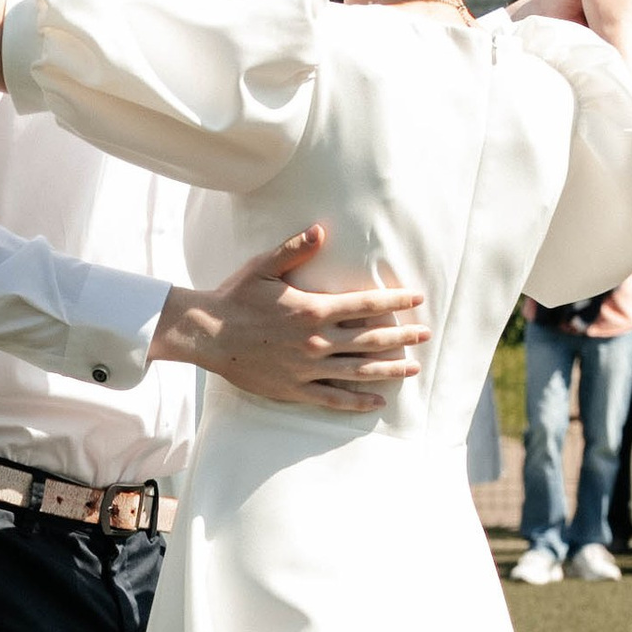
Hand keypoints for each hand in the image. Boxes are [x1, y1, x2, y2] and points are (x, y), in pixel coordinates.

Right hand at [152, 224, 427, 415]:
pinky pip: (333, 399)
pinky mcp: (295, 389)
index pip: (365, 305)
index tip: (417, 299)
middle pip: (371, 339)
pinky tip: (377, 401)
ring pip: (359, 370)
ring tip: (413, 368)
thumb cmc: (235, 297)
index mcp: (313, 309)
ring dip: (389, 369)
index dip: (395, 301)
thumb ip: (295, 249)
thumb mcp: (264, 266)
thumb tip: (321, 230)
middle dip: (402, 336)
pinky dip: (358, 401)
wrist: (206, 334)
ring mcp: (308, 368)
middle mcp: (317, 341)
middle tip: (425, 335)